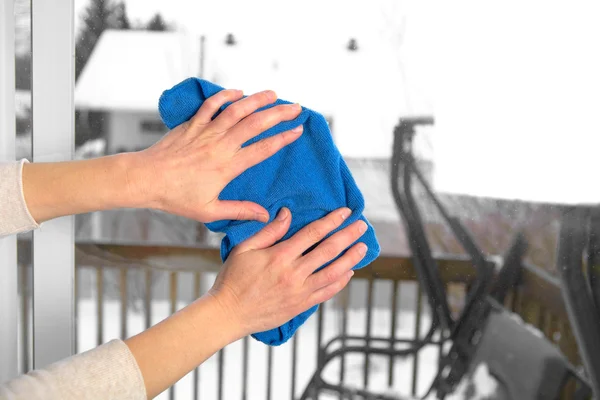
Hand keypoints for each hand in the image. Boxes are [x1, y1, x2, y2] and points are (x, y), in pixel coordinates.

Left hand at [127, 89, 302, 222]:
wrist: (146, 179)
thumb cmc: (176, 197)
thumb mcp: (209, 210)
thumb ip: (240, 210)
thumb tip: (265, 216)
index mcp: (227, 166)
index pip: (263, 149)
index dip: (283, 138)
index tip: (298, 130)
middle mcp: (220, 145)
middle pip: (255, 124)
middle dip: (279, 113)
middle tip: (296, 107)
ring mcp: (206, 131)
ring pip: (237, 109)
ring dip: (257, 99)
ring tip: (274, 94)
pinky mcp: (192, 124)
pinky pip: (211, 105)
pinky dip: (225, 96)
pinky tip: (238, 92)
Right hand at [208, 207, 367, 336]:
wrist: (228, 314)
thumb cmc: (233, 279)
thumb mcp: (244, 249)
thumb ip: (268, 232)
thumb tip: (287, 214)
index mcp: (280, 256)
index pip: (312, 233)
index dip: (331, 221)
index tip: (345, 212)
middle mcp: (294, 273)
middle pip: (328, 250)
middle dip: (348, 236)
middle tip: (362, 226)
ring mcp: (299, 291)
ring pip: (333, 272)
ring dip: (351, 258)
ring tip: (363, 248)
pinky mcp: (300, 306)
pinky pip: (326, 293)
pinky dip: (340, 282)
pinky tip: (349, 273)